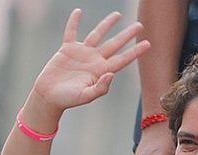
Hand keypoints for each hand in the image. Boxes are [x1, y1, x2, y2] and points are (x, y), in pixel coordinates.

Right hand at [27, 10, 148, 119]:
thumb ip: (100, 87)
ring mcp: (82, 53)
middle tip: (140, 25)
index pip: (122, 59)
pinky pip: (71, 32)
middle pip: (114, 44)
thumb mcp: (86, 96)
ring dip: (107, 24)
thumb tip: (111, 74)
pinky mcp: (67, 49)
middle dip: (127, 35)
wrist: (49, 96)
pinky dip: (74, 22)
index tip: (148, 43)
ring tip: (118, 15)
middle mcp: (94, 60)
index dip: (135, 51)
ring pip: (97, 34)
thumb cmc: (68, 99)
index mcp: (101, 71)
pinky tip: (78, 11)